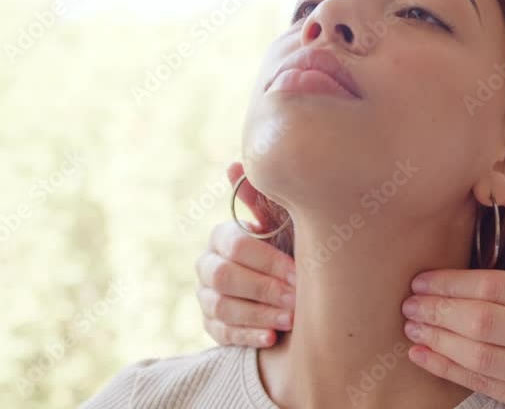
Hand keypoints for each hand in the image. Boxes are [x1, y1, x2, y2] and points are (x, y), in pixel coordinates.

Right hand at [195, 162, 297, 347]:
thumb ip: (261, 199)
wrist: (291, 285)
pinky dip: (249, 336)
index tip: (297, 273)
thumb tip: (233, 166)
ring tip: (290, 319)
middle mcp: (207, 264)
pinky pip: (222, 333)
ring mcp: (206, 296)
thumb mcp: (281, 223)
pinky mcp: (211, 324)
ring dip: (259, 314)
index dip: (267, 261)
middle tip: (295, 300)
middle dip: (263, 289)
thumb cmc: (288, 246)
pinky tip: (273, 337)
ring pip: (222, 307)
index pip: (236, 245)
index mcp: (222, 236)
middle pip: (225, 277)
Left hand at [401, 193, 504, 407]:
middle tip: (409, 301)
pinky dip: (446, 370)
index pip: (504, 289)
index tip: (424, 278)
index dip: (457, 283)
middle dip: (440, 311)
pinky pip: (482, 386)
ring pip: (481, 358)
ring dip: (438, 340)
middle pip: (487, 323)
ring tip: (411, 323)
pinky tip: (421, 354)